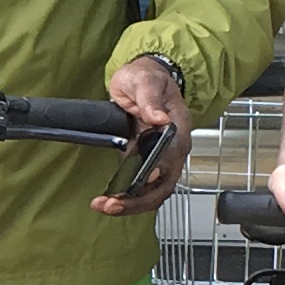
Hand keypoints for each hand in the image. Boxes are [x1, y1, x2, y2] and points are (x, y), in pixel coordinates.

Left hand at [93, 53, 192, 216]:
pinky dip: (126, 197)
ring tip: (106, 205)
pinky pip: (141, 186)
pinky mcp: (146, 161)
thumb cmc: (148, 78)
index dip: (157, 174)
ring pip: (153, 191)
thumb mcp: (145, 80)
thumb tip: (159, 118)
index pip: (172, 158)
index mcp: (178, 128)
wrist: (143, 80)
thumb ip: (150, 99)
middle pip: (164, 184)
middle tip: (112, 204)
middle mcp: (173, 148)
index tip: (140, 181)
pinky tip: (108, 200)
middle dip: (139, 199)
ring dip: (131, 203)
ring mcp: (161, 158)